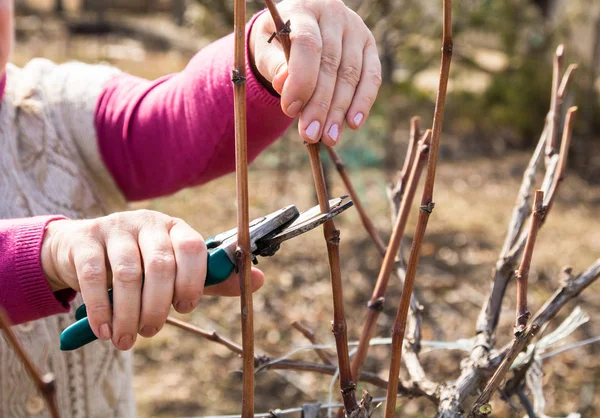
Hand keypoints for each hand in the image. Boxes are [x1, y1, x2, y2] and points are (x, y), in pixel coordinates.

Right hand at [41, 210, 264, 350]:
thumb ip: (213, 278)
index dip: (192, 280)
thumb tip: (260, 280)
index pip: (193, 247)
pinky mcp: (86, 239)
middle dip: (158, 306)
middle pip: (161, 264)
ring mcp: (116, 228)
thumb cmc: (141, 265)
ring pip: (128, 273)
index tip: (185, 308)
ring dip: (129, 314)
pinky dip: (101, 308)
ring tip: (126, 340)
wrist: (83, 249)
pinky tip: (105, 329)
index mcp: (176, 229)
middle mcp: (149, 223)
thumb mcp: (179, 270)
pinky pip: (93, 276)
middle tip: (151, 333)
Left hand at [249, 0, 381, 146]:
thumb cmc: (277, 44)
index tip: (290, 111)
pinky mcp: (369, 45)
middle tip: (311, 135)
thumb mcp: (267, 52)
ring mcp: (356, 28)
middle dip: (320, 105)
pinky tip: (353, 123)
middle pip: (330, 64)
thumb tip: (285, 85)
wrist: (296, 29)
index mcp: (304, 9)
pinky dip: (363, 101)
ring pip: (350, 75)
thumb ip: (275, 67)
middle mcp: (334, 14)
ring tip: (329, 138)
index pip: (307, 44)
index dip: (301, 80)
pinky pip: (371, 76)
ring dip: (340, 110)